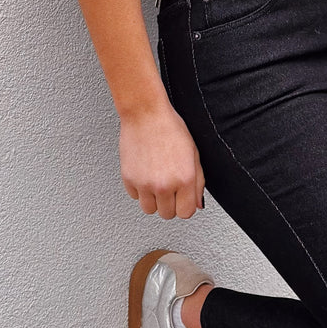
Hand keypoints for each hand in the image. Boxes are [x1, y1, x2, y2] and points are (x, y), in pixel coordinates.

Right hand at [119, 103, 205, 219]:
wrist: (145, 113)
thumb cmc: (170, 128)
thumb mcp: (193, 153)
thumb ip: (198, 181)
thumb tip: (197, 204)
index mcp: (184, 179)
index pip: (186, 213)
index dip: (185, 204)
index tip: (182, 195)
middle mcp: (164, 185)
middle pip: (167, 214)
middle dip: (169, 202)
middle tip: (168, 184)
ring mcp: (145, 184)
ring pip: (149, 209)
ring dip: (153, 199)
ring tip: (155, 179)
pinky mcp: (129, 179)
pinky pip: (135, 196)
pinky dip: (139, 189)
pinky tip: (144, 171)